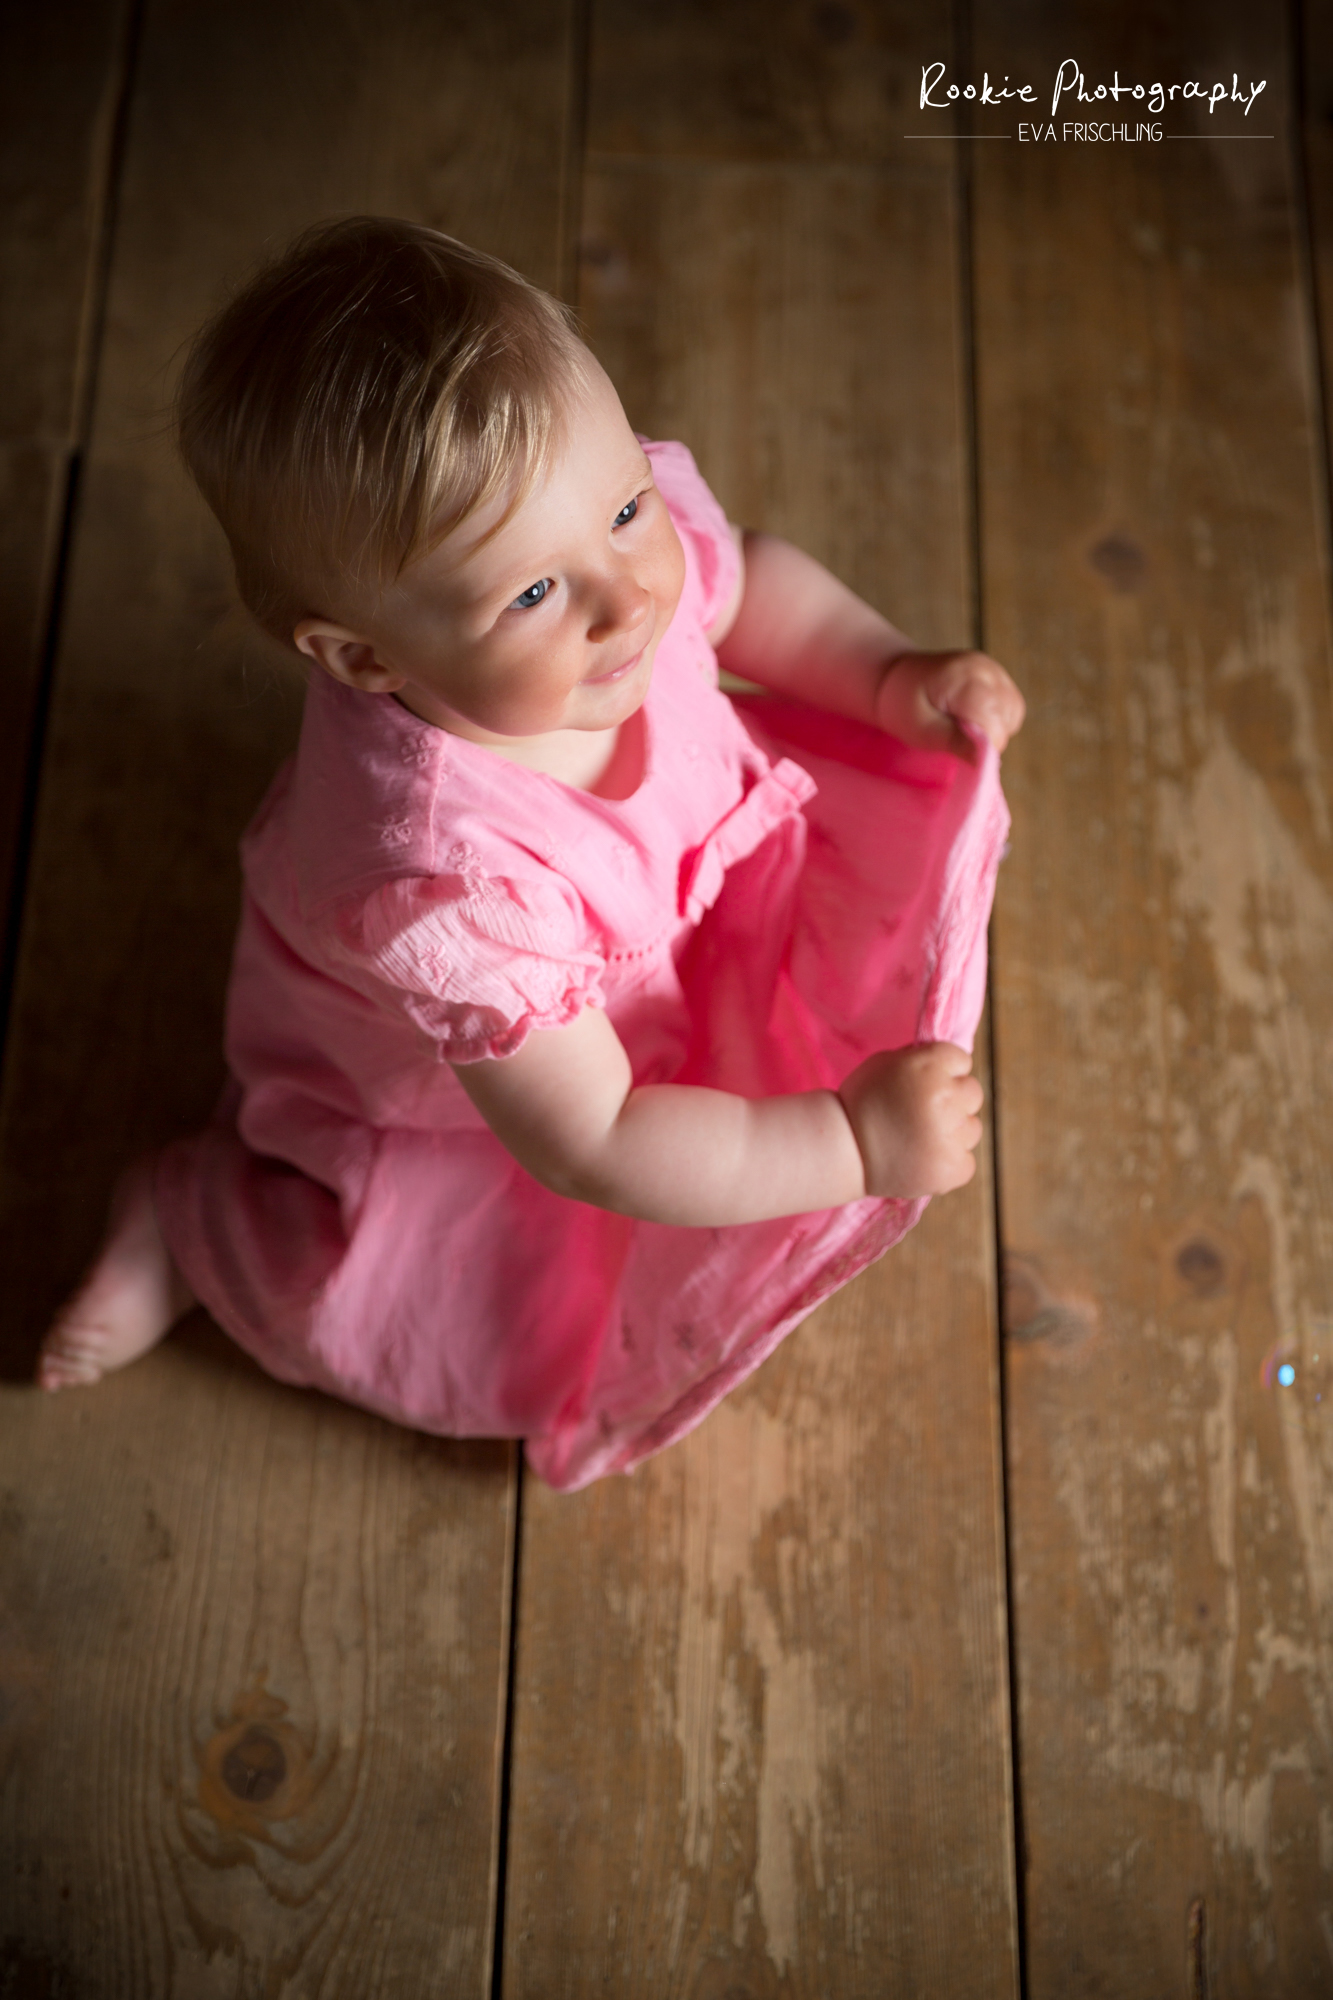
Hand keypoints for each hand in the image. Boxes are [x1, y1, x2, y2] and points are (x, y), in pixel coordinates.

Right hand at [837, 1042, 983, 1197]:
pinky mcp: (951, 1169)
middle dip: (953, 1101)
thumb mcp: (885, 1063)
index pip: (962, 1061)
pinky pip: (967, 1161)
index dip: (943, 1072)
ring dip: (953, 1133)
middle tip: (922, 1113)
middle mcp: (945, 1099)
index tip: (924, 1084)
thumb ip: (922, 1058)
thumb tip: (952, 1063)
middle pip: (973, 1094)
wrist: (842, 1150)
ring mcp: (950, 1137)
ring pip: (972, 1129)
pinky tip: (922, 1159)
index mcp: (930, 1067)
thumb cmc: (862, 1102)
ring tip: (919, 1138)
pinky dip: (948, 1163)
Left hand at [875, 648, 1024, 759]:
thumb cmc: (903, 704)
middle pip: (1005, 721)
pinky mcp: (1000, 677)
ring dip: (992, 730)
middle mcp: (987, 670)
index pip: (993, 725)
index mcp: (966, 678)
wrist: (898, 676)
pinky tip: (972, 718)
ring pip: (1011, 716)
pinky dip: (997, 720)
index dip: (980, 748)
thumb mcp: (921, 728)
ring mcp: (996, 670)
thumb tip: (984, 760)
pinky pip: (1011, 708)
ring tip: (959, 726)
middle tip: (952, 736)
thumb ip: (954, 741)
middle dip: (984, 739)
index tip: (956, 751)